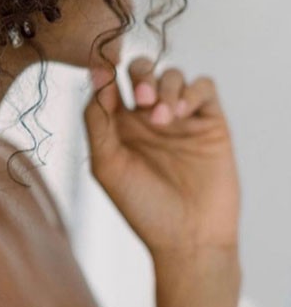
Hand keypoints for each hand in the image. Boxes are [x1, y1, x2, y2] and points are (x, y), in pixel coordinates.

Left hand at [83, 56, 239, 258]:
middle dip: (141, 74)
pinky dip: (191, 91)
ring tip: (163, 118)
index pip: (110, 83)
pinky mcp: (210, 123)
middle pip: (142, 71)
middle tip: (141, 99)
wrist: (188, 238)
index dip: (106, 70)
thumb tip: (95, 79)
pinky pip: (204, 87)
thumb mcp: (106, 164)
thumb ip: (97, 121)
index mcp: (119, 126)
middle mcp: (148, 118)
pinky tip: (181, 113)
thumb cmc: (142, 207)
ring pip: (172, 75)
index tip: (103, 69)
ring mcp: (180, 118)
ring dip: (165, 86)